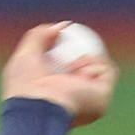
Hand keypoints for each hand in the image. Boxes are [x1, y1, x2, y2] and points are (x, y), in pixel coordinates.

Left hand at [1, 23, 116, 127]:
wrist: (38, 108)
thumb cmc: (26, 87)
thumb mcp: (25, 55)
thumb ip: (39, 36)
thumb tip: (62, 26)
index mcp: (57, 95)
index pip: (69, 70)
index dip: (71, 52)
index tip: (66, 38)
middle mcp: (75, 102)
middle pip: (89, 68)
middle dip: (85, 55)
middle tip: (73, 49)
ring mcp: (91, 103)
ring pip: (101, 68)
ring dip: (89, 60)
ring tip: (73, 68)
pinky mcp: (102, 101)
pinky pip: (108, 71)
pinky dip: (95, 66)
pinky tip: (81, 73)